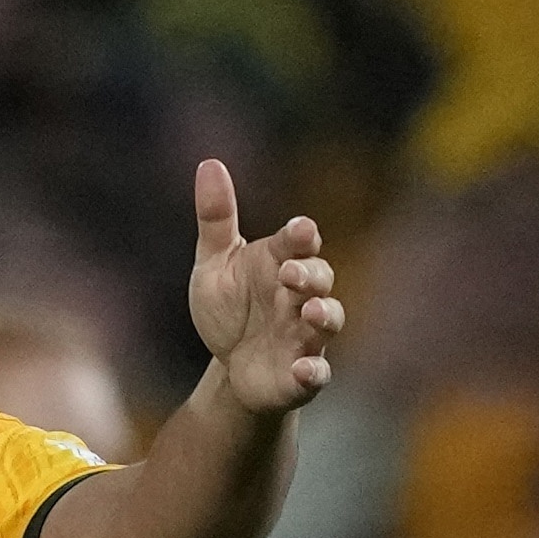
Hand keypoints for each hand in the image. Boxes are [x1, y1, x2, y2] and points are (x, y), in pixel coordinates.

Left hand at [183, 162, 340, 415]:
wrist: (229, 365)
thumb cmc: (228, 308)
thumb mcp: (214, 264)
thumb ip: (216, 219)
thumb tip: (209, 163)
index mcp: (280, 263)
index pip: (297, 244)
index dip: (300, 237)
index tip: (300, 229)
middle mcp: (300, 296)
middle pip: (320, 277)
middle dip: (310, 274)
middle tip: (290, 273)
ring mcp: (305, 335)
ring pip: (329, 320)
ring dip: (324, 315)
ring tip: (310, 311)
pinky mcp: (301, 374)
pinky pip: (317, 373)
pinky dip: (313, 371)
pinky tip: (303, 369)